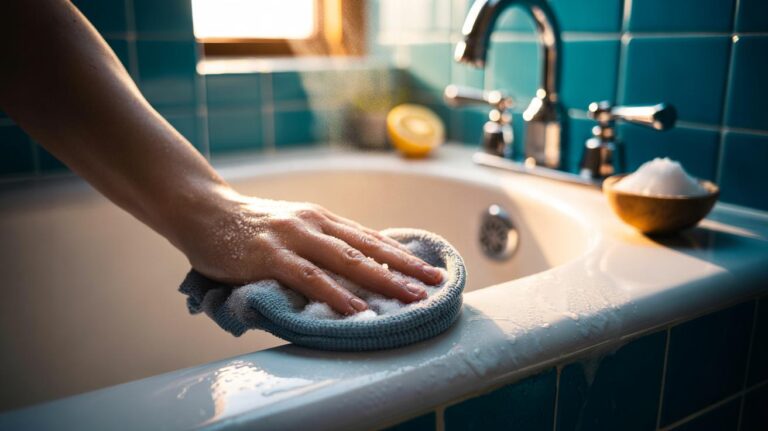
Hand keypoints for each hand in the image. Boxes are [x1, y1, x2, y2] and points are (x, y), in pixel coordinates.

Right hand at [173, 189, 443, 314]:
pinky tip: (356, 308)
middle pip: (369, 248)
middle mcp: (314, 224)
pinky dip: (335, 294)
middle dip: (405, 268)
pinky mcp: (269, 255)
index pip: (371, 238)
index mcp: (322, 219)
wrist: (203, 209)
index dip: (402, 255)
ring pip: (347, 261)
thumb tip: (351, 269)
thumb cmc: (249, 225)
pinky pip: (309, 277)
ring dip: (382, 280)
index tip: (430, 270)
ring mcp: (293, 238)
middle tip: (434, 284)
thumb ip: (319, 243)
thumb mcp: (292, 227)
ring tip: (410, 298)